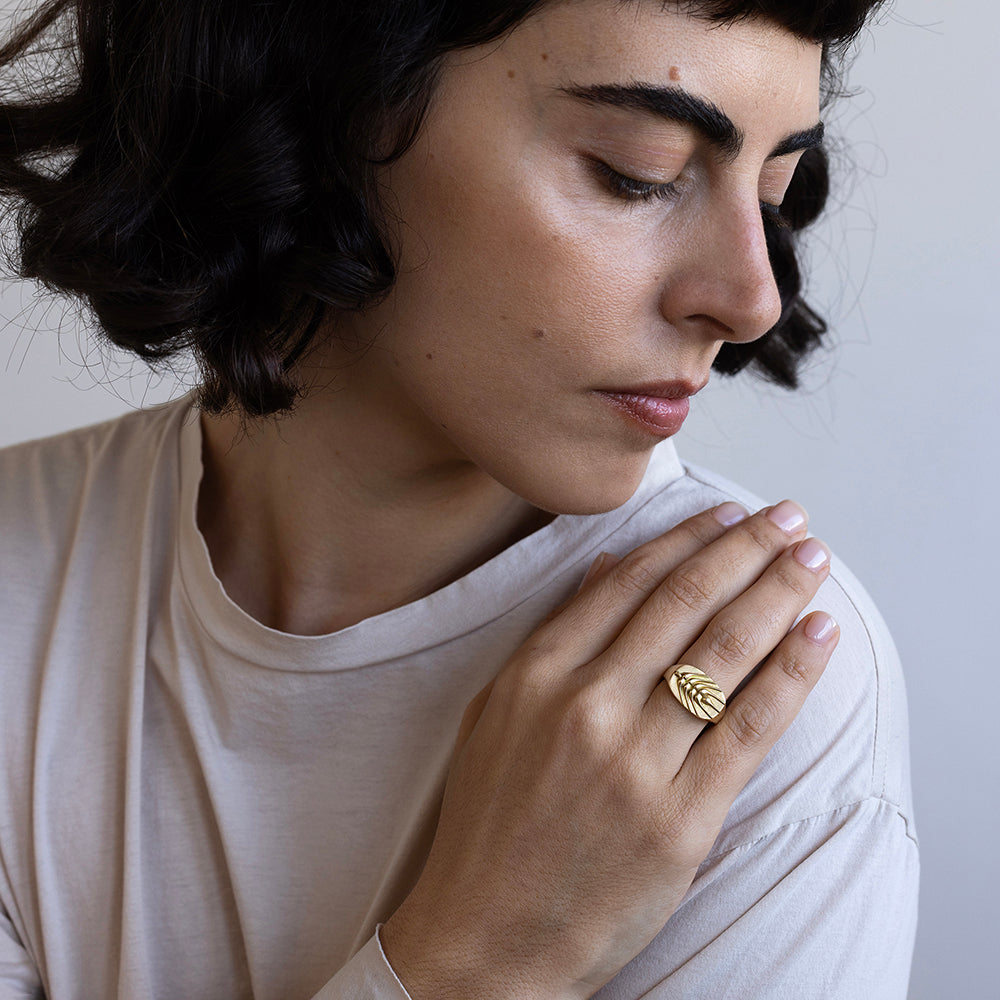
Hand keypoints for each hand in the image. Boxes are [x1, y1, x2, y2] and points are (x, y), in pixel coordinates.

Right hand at [381, 500, 838, 999]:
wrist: (485, 934)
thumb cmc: (489, 824)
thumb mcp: (497, 714)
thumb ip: (554, 636)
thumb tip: (608, 567)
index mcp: (536, 675)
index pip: (628, 583)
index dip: (687, 540)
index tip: (727, 514)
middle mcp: (586, 705)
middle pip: (684, 604)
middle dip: (746, 549)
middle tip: (788, 517)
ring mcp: (634, 762)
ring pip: (723, 653)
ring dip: (778, 593)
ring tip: (812, 557)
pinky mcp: (679, 819)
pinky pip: (749, 728)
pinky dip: (791, 672)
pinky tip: (818, 633)